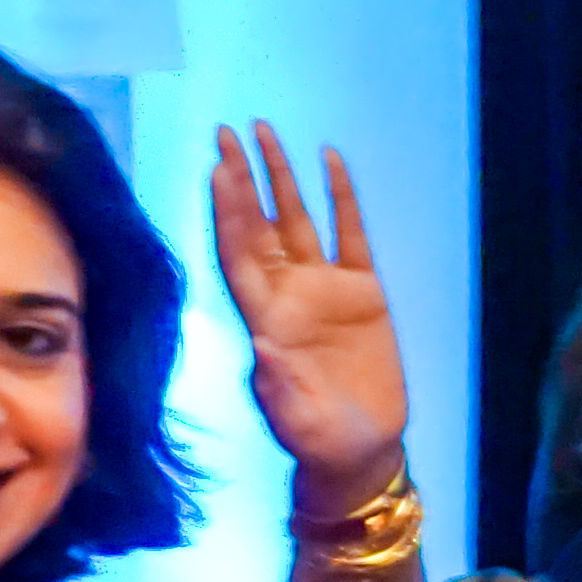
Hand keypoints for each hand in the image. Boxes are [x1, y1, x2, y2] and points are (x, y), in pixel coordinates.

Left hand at [210, 121, 407, 509]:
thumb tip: (265, 347)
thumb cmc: (319, 441)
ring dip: (281, 177)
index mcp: (265, 319)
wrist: (358, 450)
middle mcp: (288, 294)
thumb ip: (279, 386)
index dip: (229, 213)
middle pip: (258, 224)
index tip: (219, 170)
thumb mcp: (297, 420)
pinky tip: (331, 161)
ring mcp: (324, 289)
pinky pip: (351, 234)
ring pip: (297, 219)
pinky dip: (341, 198)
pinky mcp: (363, 292)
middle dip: (242, 179)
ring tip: (265, 132)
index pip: (239, 254)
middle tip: (226, 133)